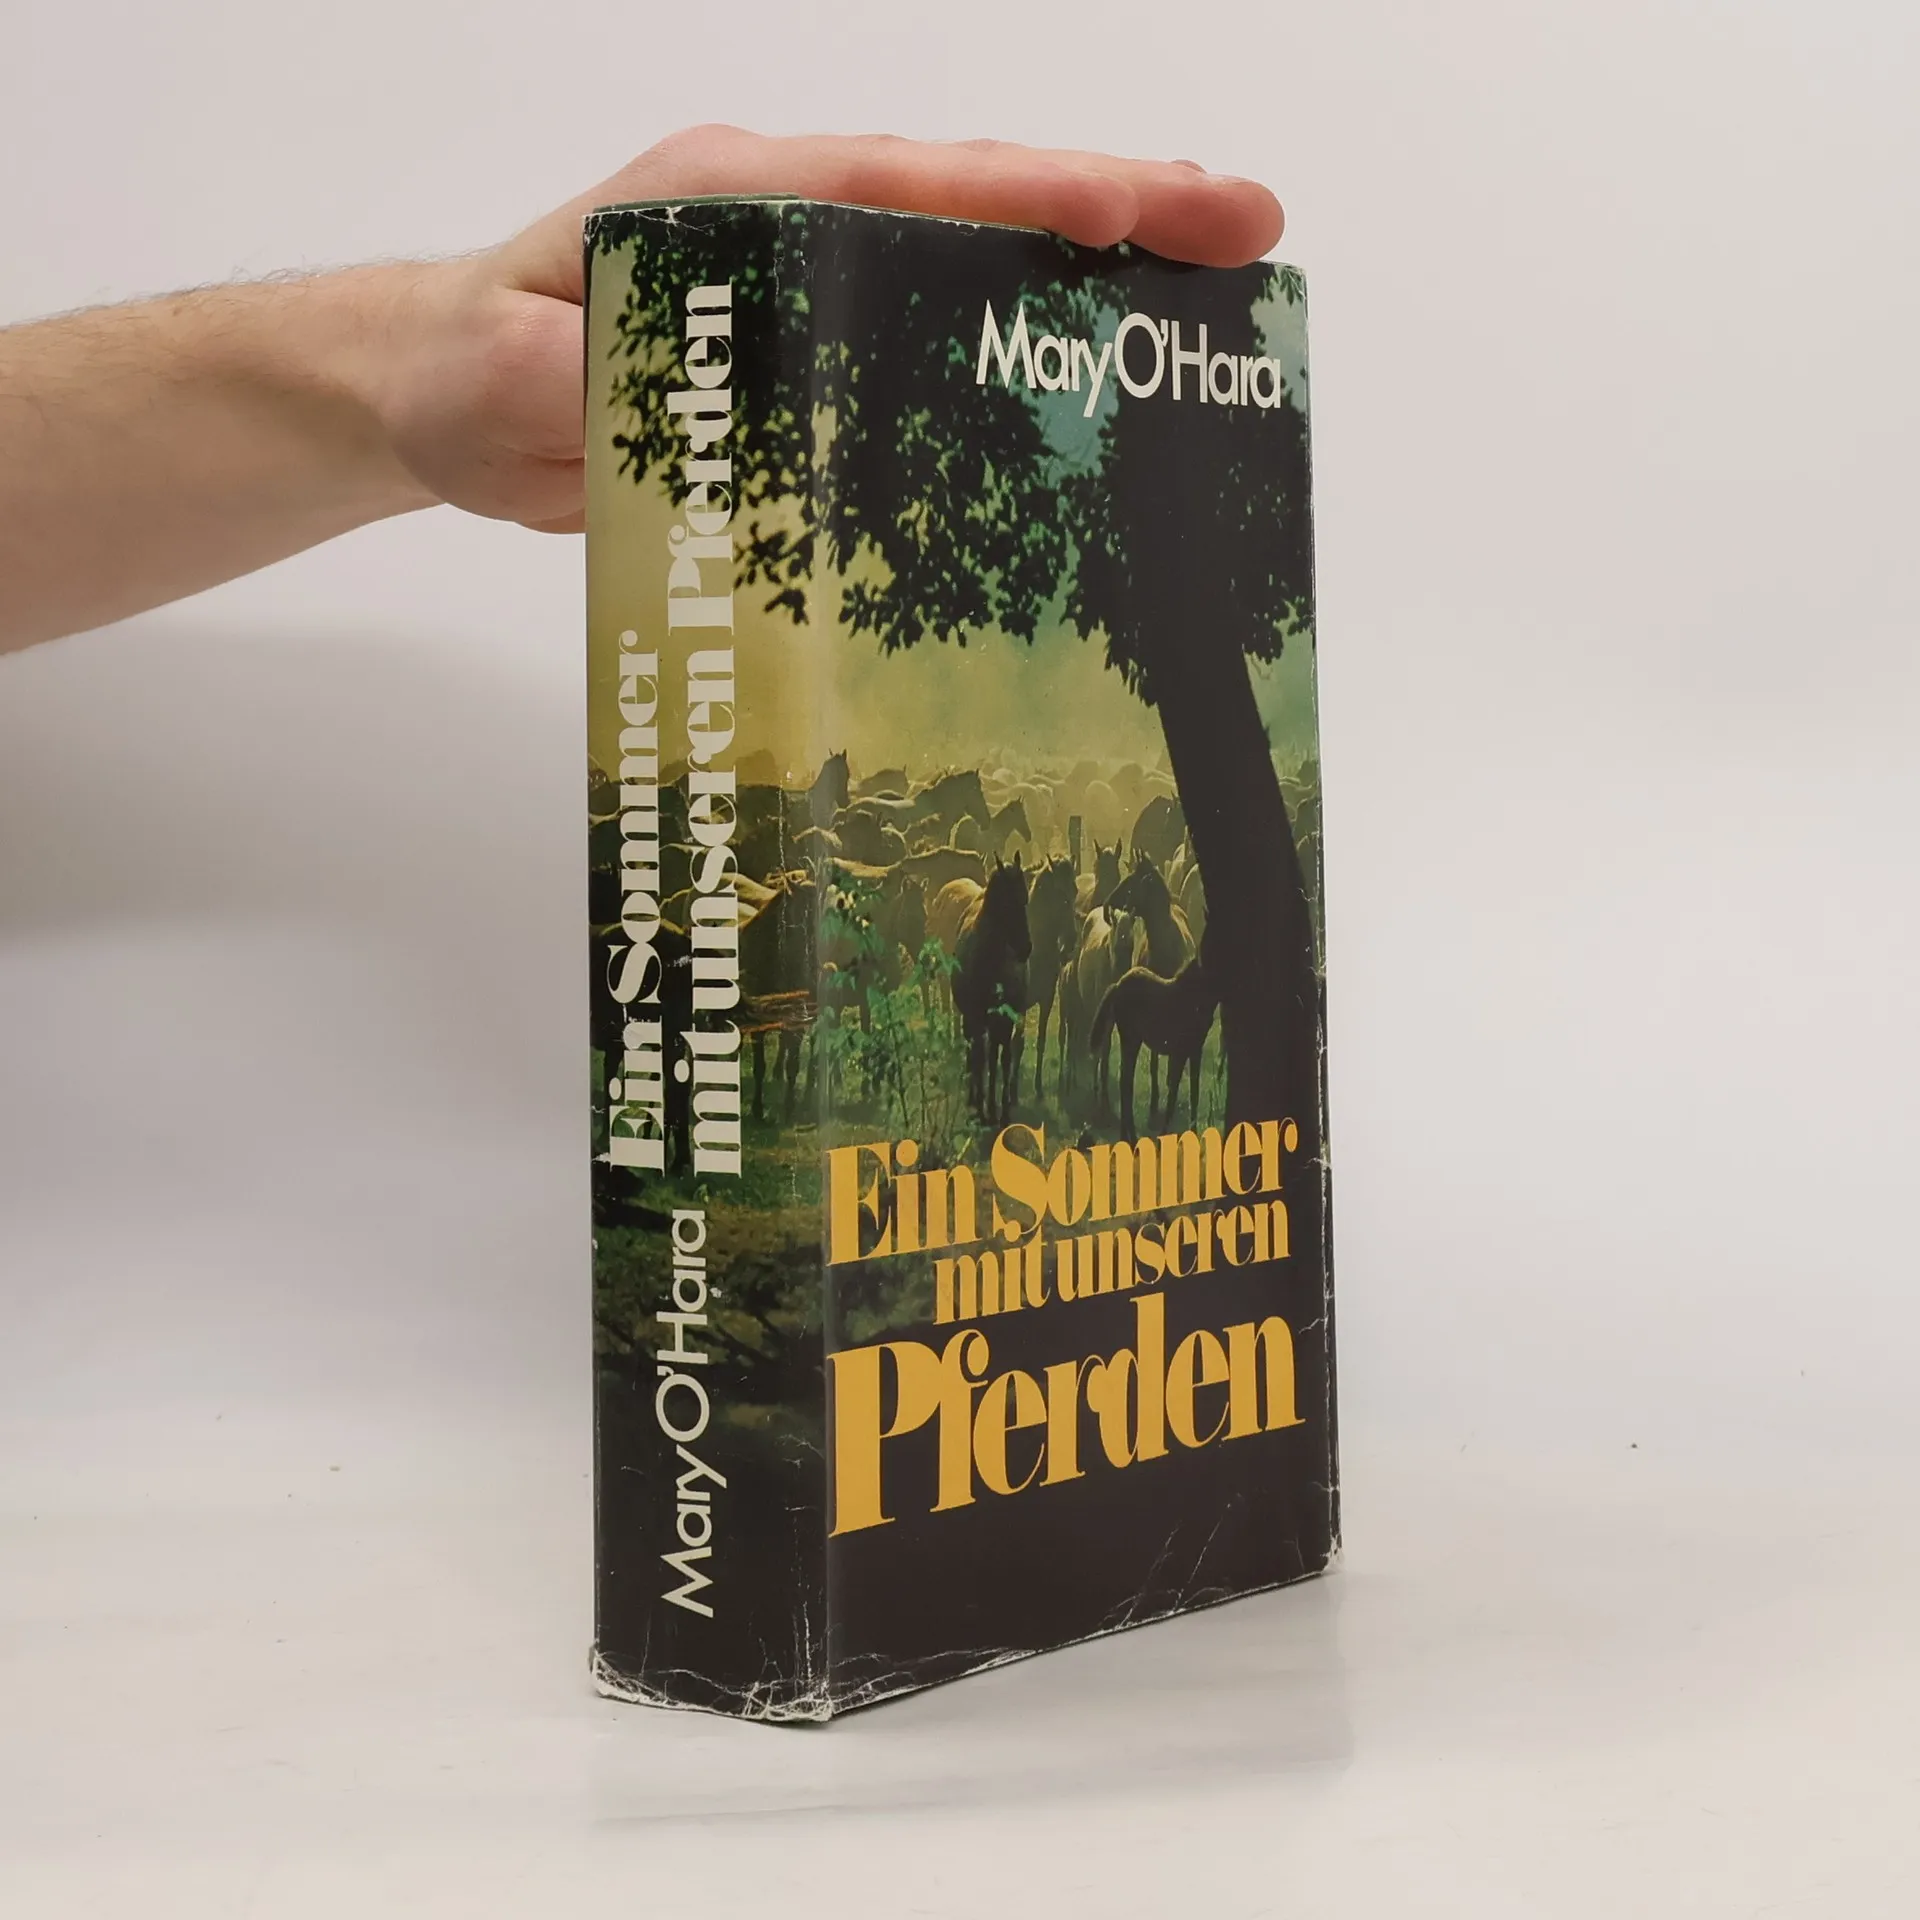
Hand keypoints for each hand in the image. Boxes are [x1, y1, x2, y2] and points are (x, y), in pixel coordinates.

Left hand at [372, 126, 1287, 535]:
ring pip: (969, 262)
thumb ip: (565, 382)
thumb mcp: (497, 381)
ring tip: (1211, 300)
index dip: (1030, 193)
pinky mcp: (814, 350)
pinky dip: (1022, 348)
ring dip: (1089, 276)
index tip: (1150, 205)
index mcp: (729, 202)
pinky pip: (936, 338)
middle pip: (970, 201)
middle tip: (1244, 233)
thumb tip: (639, 389)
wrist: (448, 398)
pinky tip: (1090, 388)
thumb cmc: (469, 371)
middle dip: (1111, 210)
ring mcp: (808, 283)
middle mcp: (786, 223)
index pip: (901, 185)